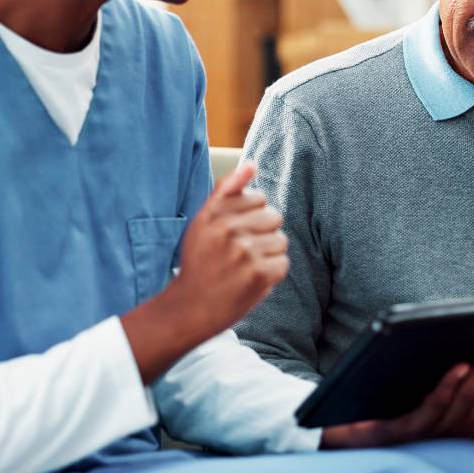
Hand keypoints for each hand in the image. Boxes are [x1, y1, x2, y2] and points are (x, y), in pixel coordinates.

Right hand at [168, 161, 288, 337]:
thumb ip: (226, 191)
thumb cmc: (200, 261)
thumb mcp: (203, 221)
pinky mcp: (258, 275)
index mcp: (215, 213)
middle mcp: (228, 229)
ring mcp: (244, 252)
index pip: (258, 198)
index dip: (250, 217)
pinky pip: (283, 263)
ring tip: (247, 266)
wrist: (190, 307)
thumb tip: (251, 165)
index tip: (235, 233)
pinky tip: (252, 279)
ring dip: (269, 254)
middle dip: (263, 233)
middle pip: (274, 217)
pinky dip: (272, 273)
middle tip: (241, 252)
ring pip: (281, 240)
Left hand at [321, 343, 473, 448]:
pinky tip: (459, 366)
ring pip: (464, 400)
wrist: (345, 445)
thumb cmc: (389, 424)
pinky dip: (448, 386)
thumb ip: (455, 392)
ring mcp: (431, 434)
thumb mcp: (429, 410)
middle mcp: (451, 433)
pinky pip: (432, 406)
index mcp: (462, 427)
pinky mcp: (407, 432)